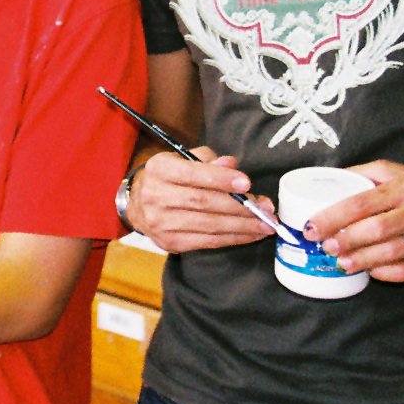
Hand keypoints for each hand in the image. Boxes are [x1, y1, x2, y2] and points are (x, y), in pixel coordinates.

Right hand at [126, 148, 274, 253]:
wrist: (137, 205)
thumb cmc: (168, 178)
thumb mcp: (182, 159)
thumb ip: (207, 160)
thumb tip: (232, 165)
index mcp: (159, 170)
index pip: (192, 174)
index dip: (221, 179)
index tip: (247, 183)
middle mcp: (155, 196)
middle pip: (203, 203)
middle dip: (239, 207)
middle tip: (266, 208)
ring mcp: (161, 223)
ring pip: (209, 225)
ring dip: (242, 226)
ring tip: (265, 225)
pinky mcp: (170, 243)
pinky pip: (207, 242)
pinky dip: (233, 239)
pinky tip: (250, 235)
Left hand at [307, 162, 403, 282]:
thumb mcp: (403, 171)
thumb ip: (367, 174)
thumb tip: (334, 180)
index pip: (362, 203)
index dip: (333, 217)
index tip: (313, 226)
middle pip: (375, 230)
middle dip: (345, 241)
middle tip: (325, 247)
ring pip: (391, 253)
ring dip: (362, 260)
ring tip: (342, 263)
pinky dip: (386, 273)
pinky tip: (371, 271)